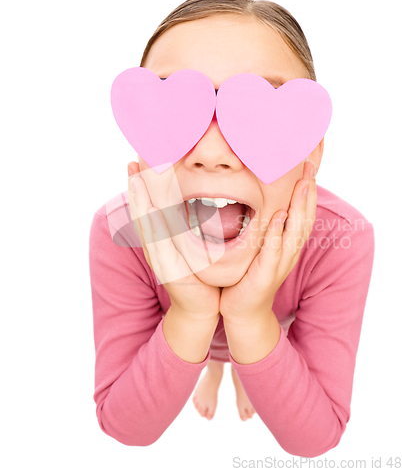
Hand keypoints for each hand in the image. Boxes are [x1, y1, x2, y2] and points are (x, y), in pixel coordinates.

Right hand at [127, 161, 220, 321]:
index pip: (149, 207)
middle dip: (136, 188)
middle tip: (132, 163)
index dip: (143, 186)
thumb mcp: (194, 246)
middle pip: (142, 212)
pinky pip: (158, 244)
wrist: (203, 307)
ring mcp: (159, 257)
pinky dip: (152, 226)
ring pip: (146, 224)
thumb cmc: (201, 275)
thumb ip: (190, 227)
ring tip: (135, 179)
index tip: (140, 162)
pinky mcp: (167, 269)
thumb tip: (196, 204)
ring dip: (139, 202)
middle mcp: (156, 246)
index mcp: (163, 239)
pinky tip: (149, 210)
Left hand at [219, 160, 316, 323]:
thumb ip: (265, 227)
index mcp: (288, 243)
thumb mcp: (259, 247)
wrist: (243, 310)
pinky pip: (274, 251)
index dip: (308, 189)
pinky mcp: (266, 274)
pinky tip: (279, 217)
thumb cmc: (248, 276)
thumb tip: (263, 202)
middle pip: (305, 217)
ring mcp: (280, 263)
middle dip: (308, 191)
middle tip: (311, 166)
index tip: (309, 164)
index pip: (303, 212)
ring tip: (303, 184)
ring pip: (296, 231)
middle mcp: (289, 251)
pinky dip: (278, 233)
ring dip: (300, 207)